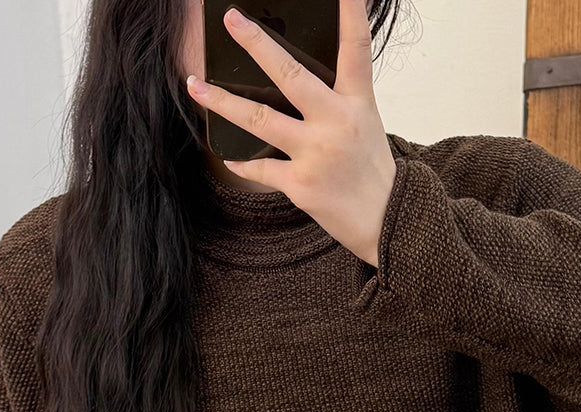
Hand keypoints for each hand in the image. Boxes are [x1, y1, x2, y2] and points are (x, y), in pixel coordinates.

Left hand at [186, 0, 396, 267]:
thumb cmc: (372, 171)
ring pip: (259, 120)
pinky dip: (243, 163)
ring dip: (222, 101)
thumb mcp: (365, 123)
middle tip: (232, 20)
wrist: (386, 221)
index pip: (356, 49)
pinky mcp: (300, 185)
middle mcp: (334, 123)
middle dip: (257, 45)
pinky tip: (229, 156)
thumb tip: (298, 80)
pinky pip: (260, 169)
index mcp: (356, 103)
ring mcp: (315, 153)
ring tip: (195, 84)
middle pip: (290, 76)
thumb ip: (338, 98)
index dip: (351, 14)